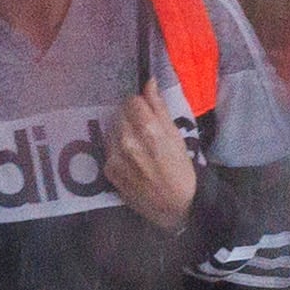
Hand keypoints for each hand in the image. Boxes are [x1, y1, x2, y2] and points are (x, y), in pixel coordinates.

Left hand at [107, 86, 197, 228]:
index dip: (139, 103)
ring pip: (113, 130)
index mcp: (149, 131)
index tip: (146, 110)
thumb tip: (148, 82)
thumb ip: (159, 108)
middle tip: (144, 129)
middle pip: (120, 114)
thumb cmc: (180, 169)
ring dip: (123, 131)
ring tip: (139, 145)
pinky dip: (118, 149)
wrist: (175, 206)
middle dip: (131, 117)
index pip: (132, 101)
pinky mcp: (108, 170)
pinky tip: (131, 158)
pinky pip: (109, 149)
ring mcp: (116, 157)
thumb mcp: (176, 136)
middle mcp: (128, 142)